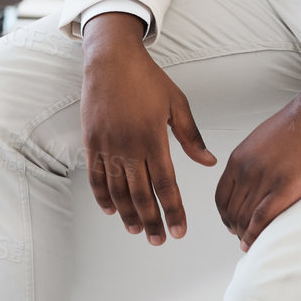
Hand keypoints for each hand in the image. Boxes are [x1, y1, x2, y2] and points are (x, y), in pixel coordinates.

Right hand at [80, 13, 215, 245]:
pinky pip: (96, 176)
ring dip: (128, 213)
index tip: (179, 231)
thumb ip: (191, 137)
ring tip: (137, 230)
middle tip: (159, 241)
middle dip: (152, 221)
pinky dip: (102, 195)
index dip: (173, 211)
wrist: (111, 59)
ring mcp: (107, 145)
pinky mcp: (91, 141)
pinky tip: (110, 210)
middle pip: (141, 194)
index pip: (166, 185)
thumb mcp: (177, 103)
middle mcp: (129, 147)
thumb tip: (208, 162)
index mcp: (153, 139)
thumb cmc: (147, 78)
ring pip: (118, 190)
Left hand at [214, 67, 300, 251]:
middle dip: (235, 229)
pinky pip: (261, 220)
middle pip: (231, 211)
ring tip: (252, 244)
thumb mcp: (263, 141)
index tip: (233, 225)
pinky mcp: (285, 188)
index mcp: (239, 158)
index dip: (225, 216)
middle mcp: (246, 169)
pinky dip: (254, 236)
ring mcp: (264, 179)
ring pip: (244, 218)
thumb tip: (255, 179)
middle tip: (245, 239)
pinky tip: (254, 244)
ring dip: (245, 236)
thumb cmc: (299, 125)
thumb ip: (253, 161)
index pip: (221, 197)